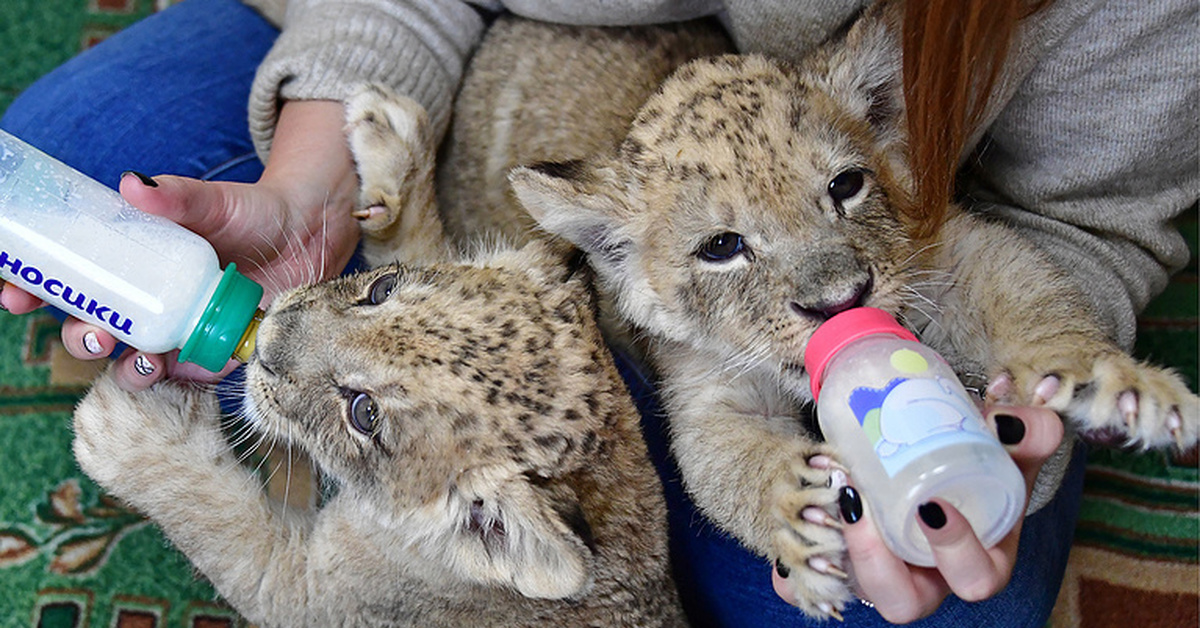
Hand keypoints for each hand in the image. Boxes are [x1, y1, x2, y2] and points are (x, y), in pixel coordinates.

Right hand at [0, 100, 360, 390]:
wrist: (310, 234)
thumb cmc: (253, 212)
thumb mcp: (214, 201)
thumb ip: (178, 195)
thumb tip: (132, 183)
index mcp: (130, 262)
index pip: (67, 281)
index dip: (32, 290)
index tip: (12, 293)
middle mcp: (146, 300)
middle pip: (90, 327)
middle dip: (76, 335)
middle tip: (87, 328)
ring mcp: (177, 330)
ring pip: (128, 359)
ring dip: (119, 364)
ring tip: (132, 355)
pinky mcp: (211, 354)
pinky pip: (180, 378)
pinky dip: (169, 379)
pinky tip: (166, 371)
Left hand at [771, 405, 1063, 623]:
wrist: (938, 458)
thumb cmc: (980, 465)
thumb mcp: (1011, 450)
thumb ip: (1028, 432)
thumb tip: (1008, 421)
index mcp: (981, 563)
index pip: (976, 580)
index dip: (957, 552)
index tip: (933, 504)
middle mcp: (930, 580)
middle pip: (903, 603)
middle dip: (878, 562)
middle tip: (859, 505)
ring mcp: (887, 577)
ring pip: (854, 589)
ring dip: (834, 550)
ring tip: (825, 498)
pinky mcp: (850, 566)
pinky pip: (818, 581)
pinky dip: (801, 563)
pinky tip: (793, 529)